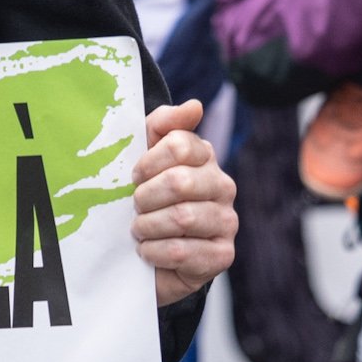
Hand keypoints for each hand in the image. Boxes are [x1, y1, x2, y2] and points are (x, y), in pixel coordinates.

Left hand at [132, 99, 236, 307]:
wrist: (151, 254)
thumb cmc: (148, 198)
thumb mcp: (145, 156)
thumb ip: (164, 124)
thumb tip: (195, 105)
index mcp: (205, 157)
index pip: (180, 145)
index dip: (148, 162)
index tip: (134, 176)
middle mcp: (223, 186)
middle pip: (180, 181)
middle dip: (146, 197)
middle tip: (135, 207)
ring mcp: (227, 222)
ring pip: (182, 217)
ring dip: (148, 226)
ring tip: (139, 231)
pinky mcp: (222, 255)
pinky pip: (184, 251)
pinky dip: (156, 252)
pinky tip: (148, 251)